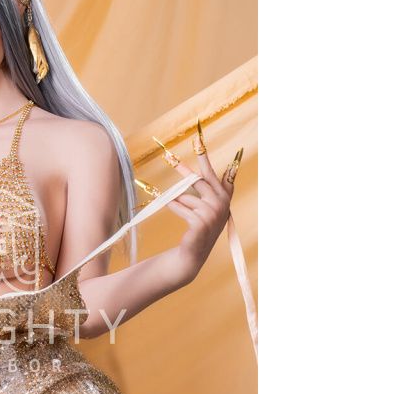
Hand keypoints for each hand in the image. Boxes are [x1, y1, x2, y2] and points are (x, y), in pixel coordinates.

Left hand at [164, 128, 237, 280]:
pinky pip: (180, 207)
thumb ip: (204, 189)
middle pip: (199, 180)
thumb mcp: (205, 207)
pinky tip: (169, 207)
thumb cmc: (198, 227)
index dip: (206, 158)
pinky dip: (173, 207)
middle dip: (182, 168)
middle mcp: (222, 204)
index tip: (199, 142)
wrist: (193, 252)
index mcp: (225, 197)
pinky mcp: (200, 221)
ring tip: (176, 208)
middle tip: (168, 156)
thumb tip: (191, 171)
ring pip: (185, 197)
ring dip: (177, 201)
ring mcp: (213, 213)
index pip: (218, 173)